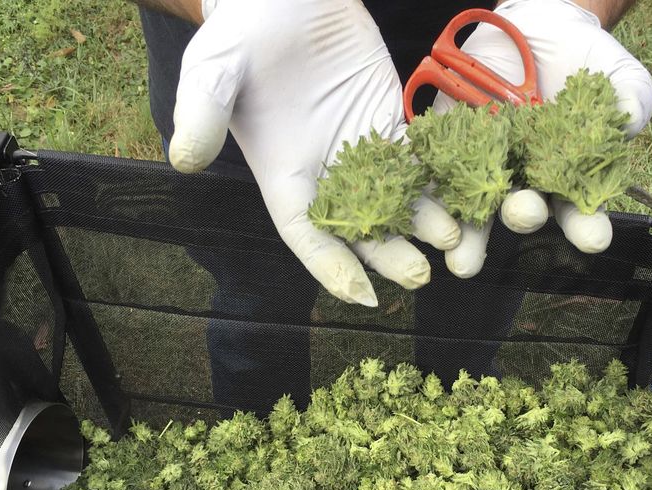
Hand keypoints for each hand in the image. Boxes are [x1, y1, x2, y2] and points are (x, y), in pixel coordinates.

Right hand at [168, 0, 462, 305]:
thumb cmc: (240, 34)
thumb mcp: (212, 70)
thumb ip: (202, 114)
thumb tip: (184, 159)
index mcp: (284, 176)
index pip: (307, 234)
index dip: (330, 266)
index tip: (359, 293)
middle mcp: (325, 175)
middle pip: (360, 229)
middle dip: (389, 255)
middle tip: (420, 275)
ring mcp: (361, 152)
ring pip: (397, 200)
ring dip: (425, 223)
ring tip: (454, 241)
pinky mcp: (390, 123)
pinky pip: (419, 160)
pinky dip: (440, 180)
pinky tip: (468, 196)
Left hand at [433, 0, 651, 271]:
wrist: (539, 30)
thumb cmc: (585, 61)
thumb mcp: (617, 73)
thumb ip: (629, 97)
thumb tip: (630, 117)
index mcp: (567, 178)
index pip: (578, 211)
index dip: (586, 226)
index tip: (594, 238)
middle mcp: (525, 181)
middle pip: (522, 211)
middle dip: (523, 215)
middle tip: (525, 213)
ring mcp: (486, 165)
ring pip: (474, 206)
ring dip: (468, 234)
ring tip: (462, 258)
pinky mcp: (450, 145)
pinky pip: (436, 172)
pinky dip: (431, 191)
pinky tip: (428, 213)